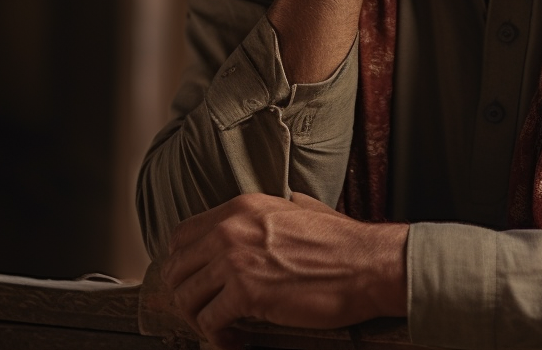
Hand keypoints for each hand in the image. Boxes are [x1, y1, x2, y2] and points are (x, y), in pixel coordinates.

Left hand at [162, 192, 408, 349]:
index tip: (197, 282)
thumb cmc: (341, 242)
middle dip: (186, 295)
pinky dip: (217, 338)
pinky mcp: (246, 292)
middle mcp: (231, 228)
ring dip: (198, 319)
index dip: (184, 264)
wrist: (365, 264)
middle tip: (204, 311)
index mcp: (242, 207)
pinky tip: (234, 341)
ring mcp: (236, 260)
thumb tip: (282, 205)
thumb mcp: (303, 208)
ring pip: (185, 298)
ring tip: (220, 329)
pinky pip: (209, 322)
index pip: (182, 235)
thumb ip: (279, 207)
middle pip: (176, 268)